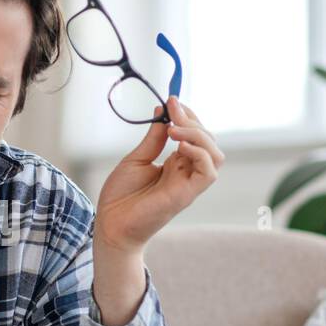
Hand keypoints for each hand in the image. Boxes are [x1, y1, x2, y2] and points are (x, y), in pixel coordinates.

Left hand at [95, 96, 223, 255]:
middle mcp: (186, 172)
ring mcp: (188, 184)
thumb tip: (163, 110)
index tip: (171, 101)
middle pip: (208, 141)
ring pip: (215, 155)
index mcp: (176, 163)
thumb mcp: (137, 158)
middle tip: (172, 110)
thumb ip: (154, 138)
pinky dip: (200, 154)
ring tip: (174, 129)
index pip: (195, 134)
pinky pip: (208, 172)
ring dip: (199, 135)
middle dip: (193, 120)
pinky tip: (180, 146)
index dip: (188, 115)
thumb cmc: (121, 196)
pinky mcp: (186, 195)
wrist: (110, 224)